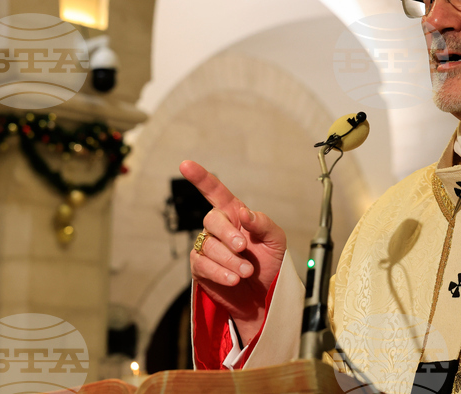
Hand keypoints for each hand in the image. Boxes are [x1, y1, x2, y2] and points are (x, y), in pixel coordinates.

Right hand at [181, 160, 286, 341]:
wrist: (264, 296)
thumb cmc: (270, 263)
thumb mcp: (275, 240)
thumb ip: (262, 222)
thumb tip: (244, 212)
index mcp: (235, 214)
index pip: (215, 192)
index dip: (201, 178)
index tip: (185, 165)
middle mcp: (219, 228)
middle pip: (211, 219)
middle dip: (228, 234)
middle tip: (243, 247)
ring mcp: (207, 247)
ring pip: (208, 245)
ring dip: (229, 259)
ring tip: (246, 271)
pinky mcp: (200, 268)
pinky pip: (203, 264)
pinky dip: (220, 271)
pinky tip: (233, 278)